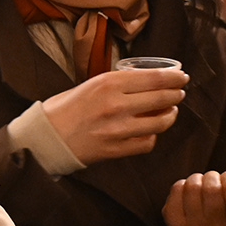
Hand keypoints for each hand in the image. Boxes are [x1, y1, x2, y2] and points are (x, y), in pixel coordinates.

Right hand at [41, 66, 187, 165]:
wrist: (44, 138)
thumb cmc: (64, 109)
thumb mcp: (89, 85)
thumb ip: (117, 83)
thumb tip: (147, 81)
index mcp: (108, 83)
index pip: (154, 78)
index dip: (174, 77)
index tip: (182, 76)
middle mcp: (115, 105)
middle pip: (162, 97)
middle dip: (176, 93)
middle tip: (179, 92)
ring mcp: (117, 129)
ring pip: (160, 122)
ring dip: (170, 115)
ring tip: (170, 111)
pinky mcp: (115, 149)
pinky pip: (147, 142)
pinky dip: (153, 136)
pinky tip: (152, 131)